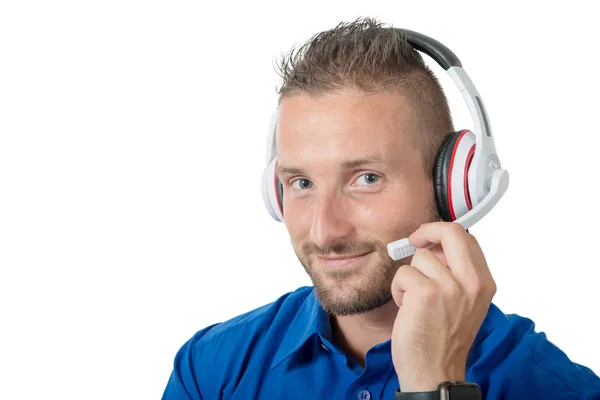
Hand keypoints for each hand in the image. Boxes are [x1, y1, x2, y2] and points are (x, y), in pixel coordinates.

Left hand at [390, 222, 496, 391]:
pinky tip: (406, 308)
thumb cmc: (443, 339)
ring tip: (414, 299)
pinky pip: (403, 273)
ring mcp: (450, 287)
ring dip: (409, 276)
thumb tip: (434, 246)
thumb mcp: (464, 303)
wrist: (434, 370)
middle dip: (428, 230)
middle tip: (414, 240)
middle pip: (452, 232)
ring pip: (419, 257)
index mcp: (484, 283)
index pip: (469, 239)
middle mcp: (472, 283)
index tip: (429, 239)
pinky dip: (398, 289)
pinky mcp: (426, 292)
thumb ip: (456, 274)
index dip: (444, 233)